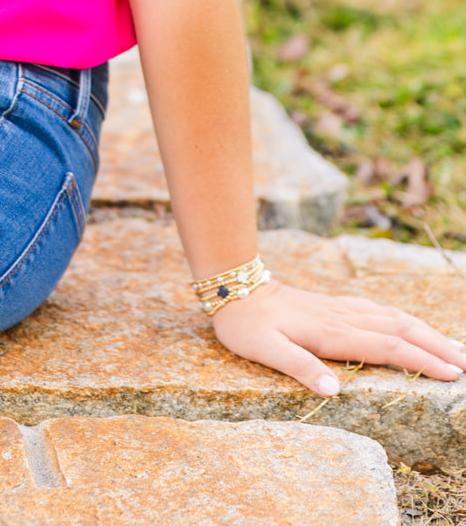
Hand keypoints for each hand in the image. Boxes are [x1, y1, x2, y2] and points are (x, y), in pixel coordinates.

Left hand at [210, 278, 465, 395]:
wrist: (235, 287)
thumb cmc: (248, 326)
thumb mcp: (264, 350)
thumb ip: (299, 367)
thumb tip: (332, 391)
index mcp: (332, 332)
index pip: (387, 347)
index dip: (421, 361)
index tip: (452, 374)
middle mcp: (343, 317)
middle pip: (400, 330)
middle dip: (436, 347)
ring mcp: (341, 308)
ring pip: (393, 317)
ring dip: (425, 332)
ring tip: (454, 348)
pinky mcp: (336, 305)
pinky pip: (380, 311)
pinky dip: (404, 321)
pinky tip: (412, 327)